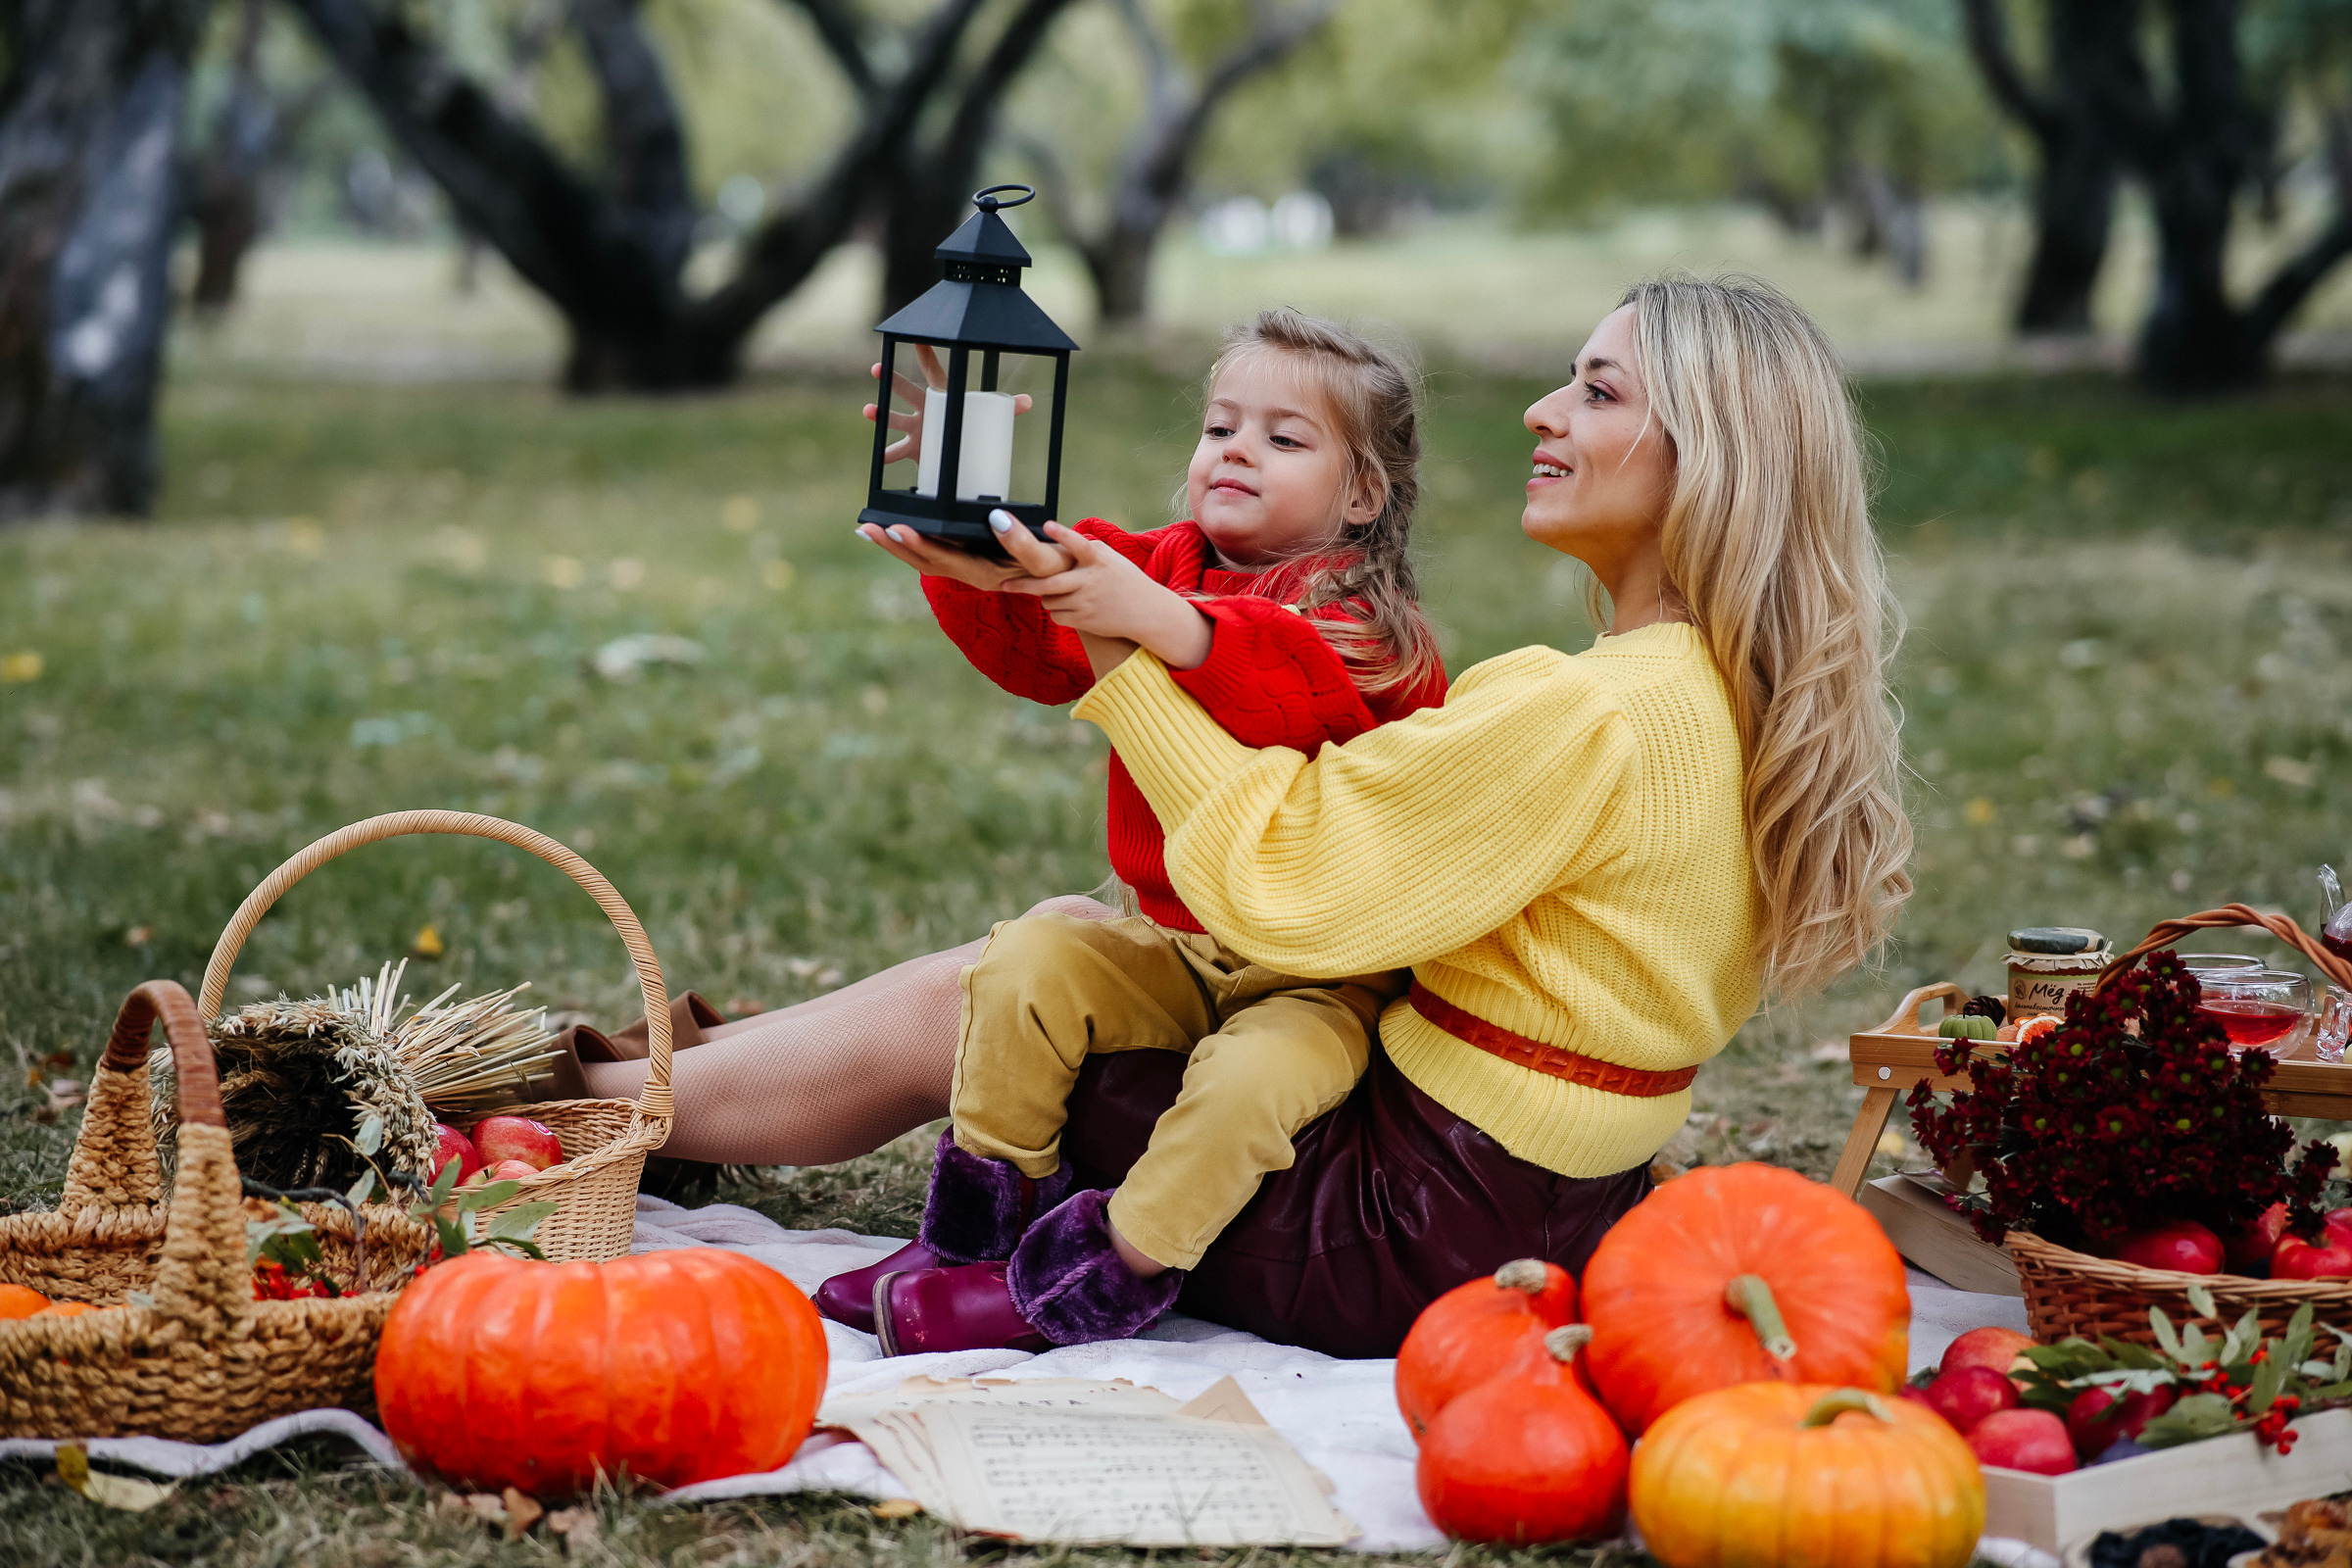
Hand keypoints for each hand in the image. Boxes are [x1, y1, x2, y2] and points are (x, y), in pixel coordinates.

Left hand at [857, 516, 1073, 591]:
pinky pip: (935, 556)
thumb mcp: (1046, 558)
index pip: (943, 559)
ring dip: (896, 547)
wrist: (1069, 586)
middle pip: (924, 563)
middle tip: (866, 528)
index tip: (896, 528)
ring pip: (925, 562)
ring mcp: (969, 571)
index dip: (919, 544)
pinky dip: (913, 545)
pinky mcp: (970, 563)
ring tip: (870, 530)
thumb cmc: (1060, 568)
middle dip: (894, 545)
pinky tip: (899, 533)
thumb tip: (996, 517)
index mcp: (984, 575)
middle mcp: (971, 576)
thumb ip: (1022, 541)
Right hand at [863, 344, 1034, 465]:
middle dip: (892, 380)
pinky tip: (881, 457)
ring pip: (894, 418)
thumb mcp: (984, 416)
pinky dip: (888, 454)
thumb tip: (1029, 401)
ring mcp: (914, 427)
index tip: (916, 337)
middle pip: (906, 390)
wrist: (952, 456)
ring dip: (880, 414)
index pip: (933, 371)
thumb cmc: (964, 427)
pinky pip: (896, 451)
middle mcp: (923, 408)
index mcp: (941, 396)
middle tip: (878, 369)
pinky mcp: (912, 449)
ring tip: (869, 410)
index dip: (926, 354)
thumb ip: (1006, 408)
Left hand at [1000, 521, 1212, 669]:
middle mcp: (1091, 581)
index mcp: (1099, 561)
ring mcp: (1086, 603)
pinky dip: (1057, 611)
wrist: (1147, 613)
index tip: (1046, 525)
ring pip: (1049, 601)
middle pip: (1050, 584)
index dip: (1063, 535)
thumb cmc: (1126, 582)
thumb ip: (1088, 550)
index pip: (1079, 545)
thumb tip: (1063, 538)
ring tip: (1060, 592)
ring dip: (1047, 596)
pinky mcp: (1085, 620)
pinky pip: (1057, 616)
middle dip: (1023, 585)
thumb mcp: (1112, 559)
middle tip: (1005, 584)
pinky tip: (1069, 606)